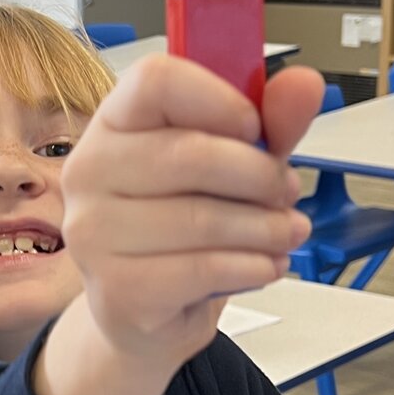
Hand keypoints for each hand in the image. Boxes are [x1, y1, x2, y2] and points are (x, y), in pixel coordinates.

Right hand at [58, 57, 322, 371]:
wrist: (147, 312)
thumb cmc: (184, 228)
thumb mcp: (234, 167)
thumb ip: (271, 124)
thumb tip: (304, 85)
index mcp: (112, 124)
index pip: (154, 81)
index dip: (217, 99)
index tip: (254, 126)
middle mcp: (89, 173)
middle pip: (189, 153)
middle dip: (259, 175)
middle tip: (286, 191)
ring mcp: (93, 235)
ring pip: (201, 218)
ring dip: (265, 227)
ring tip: (284, 232)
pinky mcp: (117, 289)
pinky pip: (203, 268)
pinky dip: (251, 266)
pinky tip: (263, 264)